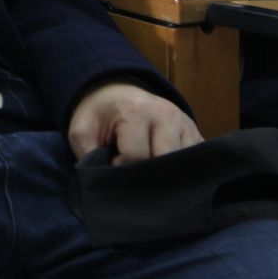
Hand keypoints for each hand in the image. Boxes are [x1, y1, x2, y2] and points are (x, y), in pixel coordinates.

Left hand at [67, 79, 201, 164]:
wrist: (115, 91)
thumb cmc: (99, 115)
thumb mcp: (81, 132)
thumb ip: (89, 158)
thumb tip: (106, 187)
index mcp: (137, 111)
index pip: (137, 157)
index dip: (122, 167)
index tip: (113, 162)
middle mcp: (167, 114)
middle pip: (165, 162)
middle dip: (147, 175)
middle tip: (133, 173)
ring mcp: (185, 123)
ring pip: (184, 165)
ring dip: (166, 174)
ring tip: (147, 169)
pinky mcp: (196, 133)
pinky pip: (195, 162)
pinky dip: (181, 171)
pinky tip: (165, 169)